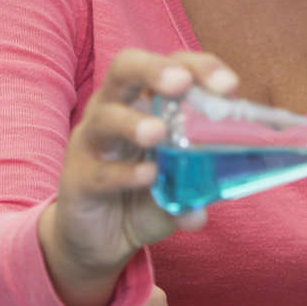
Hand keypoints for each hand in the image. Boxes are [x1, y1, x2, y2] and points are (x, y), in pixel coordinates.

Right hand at [39, 50, 238, 305]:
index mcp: (145, 102)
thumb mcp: (179, 190)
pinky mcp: (78, 179)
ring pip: (106, 117)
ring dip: (133, 122)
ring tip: (159, 134)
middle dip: (155, 69)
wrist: (100, 239)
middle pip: (126, 68)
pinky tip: (147, 177)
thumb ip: (197, 190)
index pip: (171, 66)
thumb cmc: (142, 198)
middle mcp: (114, 111)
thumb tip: (202, 210)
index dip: (199, 67)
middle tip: (181, 83)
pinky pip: (99, 170)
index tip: (228, 85)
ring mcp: (91, 143)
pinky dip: (124, 172)